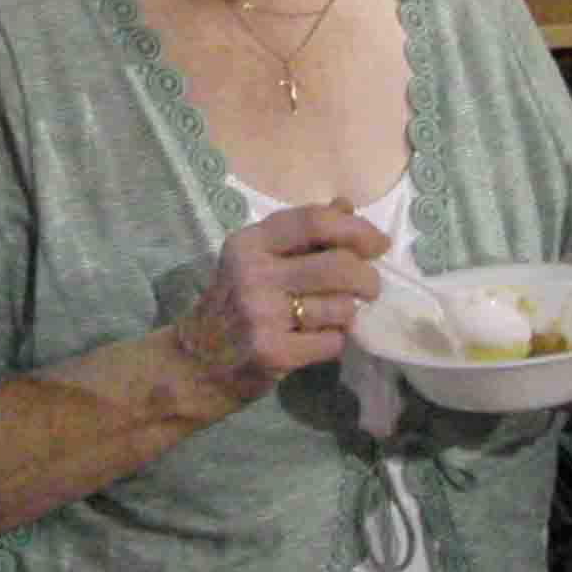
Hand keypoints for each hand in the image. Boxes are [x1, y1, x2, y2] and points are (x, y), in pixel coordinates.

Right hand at [171, 202, 389, 392]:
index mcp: (249, 243)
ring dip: (346, 314)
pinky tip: (311, 342)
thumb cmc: (231, 306)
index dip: (356, 229)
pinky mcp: (273, 352)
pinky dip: (332, 342)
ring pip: (340, 306)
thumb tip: (345, 205)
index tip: (378, 243)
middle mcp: (253, 274)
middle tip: (369, 288)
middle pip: (339, 266)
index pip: (315, 221)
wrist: (193, 365)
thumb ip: (300, 233)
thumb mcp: (255, 260)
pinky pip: (331, 341)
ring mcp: (262, 314)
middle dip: (367, 278)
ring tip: (327, 317)